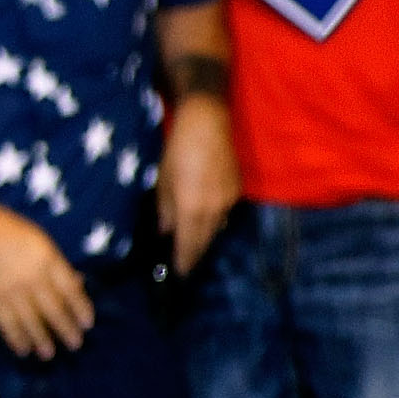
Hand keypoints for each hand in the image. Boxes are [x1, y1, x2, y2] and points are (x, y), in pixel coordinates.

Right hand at [0, 204, 94, 358]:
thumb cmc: (11, 232)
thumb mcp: (42, 241)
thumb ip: (58, 264)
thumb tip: (77, 283)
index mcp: (48, 261)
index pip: (71, 291)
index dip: (81, 309)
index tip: (87, 324)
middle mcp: (33, 278)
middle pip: (55, 310)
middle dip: (66, 330)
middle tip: (75, 344)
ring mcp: (12, 291)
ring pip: (32, 321)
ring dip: (42, 340)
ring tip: (49, 353)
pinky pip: (6, 323)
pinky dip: (15, 338)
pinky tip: (22, 349)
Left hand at [157, 94, 242, 276]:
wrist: (208, 123)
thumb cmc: (177, 149)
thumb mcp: (162, 180)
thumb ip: (165, 208)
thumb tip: (165, 230)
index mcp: (193, 208)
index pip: (189, 244)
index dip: (185, 261)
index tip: (179, 274)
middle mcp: (215, 208)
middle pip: (205, 239)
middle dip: (195, 253)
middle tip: (185, 265)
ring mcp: (229, 199)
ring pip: (216, 227)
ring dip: (204, 238)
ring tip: (192, 246)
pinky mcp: (236, 189)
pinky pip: (224, 213)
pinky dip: (212, 221)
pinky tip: (204, 221)